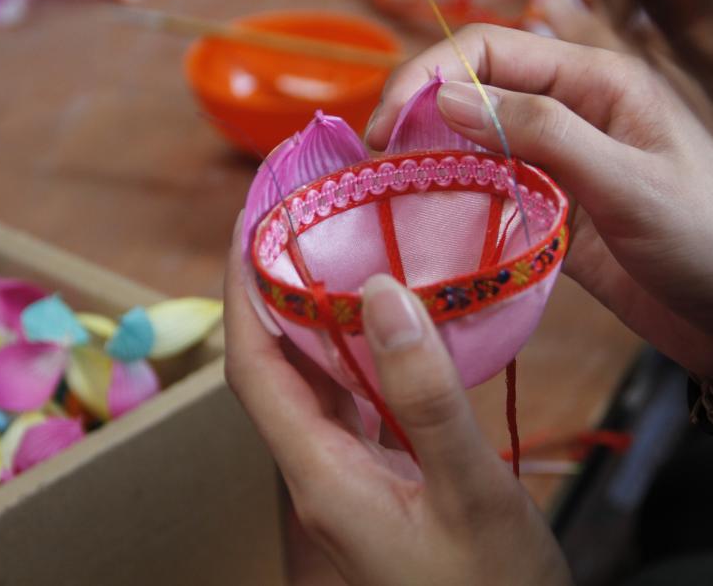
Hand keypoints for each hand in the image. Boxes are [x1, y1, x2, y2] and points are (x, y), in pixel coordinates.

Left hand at [224, 220, 570, 585]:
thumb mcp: (471, 493)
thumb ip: (426, 397)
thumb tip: (381, 293)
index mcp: (322, 475)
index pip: (253, 367)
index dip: (242, 290)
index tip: (250, 222)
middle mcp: (319, 475)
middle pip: (273, 369)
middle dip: (273, 290)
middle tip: (300, 220)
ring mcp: (346, 483)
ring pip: (312, 386)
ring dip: (313, 319)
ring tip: (337, 253)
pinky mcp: (377, 485)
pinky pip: (349, 407)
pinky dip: (355, 356)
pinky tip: (385, 328)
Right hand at [366, 25, 712, 396]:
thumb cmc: (711, 242)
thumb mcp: (631, 182)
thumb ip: (543, 134)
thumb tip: (448, 98)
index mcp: (596, 81)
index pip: (489, 49)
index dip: (428, 75)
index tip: (384, 126)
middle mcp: (570, 112)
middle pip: (473, 92)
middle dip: (417, 115)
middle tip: (373, 165)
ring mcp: (558, 165)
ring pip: (474, 143)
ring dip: (429, 160)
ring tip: (386, 195)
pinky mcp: (552, 213)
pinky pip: (489, 193)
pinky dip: (455, 202)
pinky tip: (426, 224)